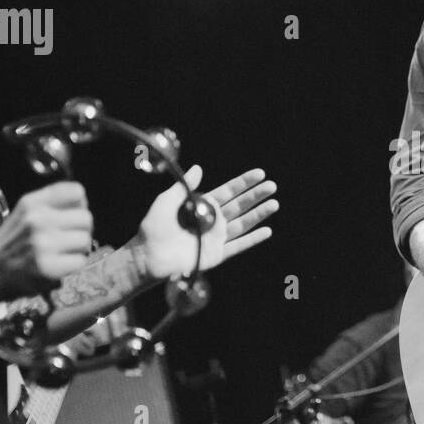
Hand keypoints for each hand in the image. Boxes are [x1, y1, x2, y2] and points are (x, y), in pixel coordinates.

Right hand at [0, 182, 93, 296]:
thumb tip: (84, 203)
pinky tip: (58, 264)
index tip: (69, 215)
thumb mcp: (27, 211)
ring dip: (78, 248)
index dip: (79, 205)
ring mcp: (43, 243)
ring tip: (61, 251)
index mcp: (32, 203)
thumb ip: (54, 201)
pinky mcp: (48, 266)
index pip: (77, 192)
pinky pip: (80, 260)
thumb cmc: (14, 240)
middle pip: (86, 218)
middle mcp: (37, 219)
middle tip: (65, 238)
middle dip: (80, 229)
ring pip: (85, 239)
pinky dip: (73, 264)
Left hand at [133, 166, 278, 280]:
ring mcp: (217, 238)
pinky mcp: (217, 254)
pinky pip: (239, 246)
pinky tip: (267, 231)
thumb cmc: (154, 227)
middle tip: (272, 186)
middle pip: (240, 206)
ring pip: (243, 223)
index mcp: (203, 206)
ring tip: (274, 204)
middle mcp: (213, 221)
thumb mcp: (168, 200)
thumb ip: (186, 186)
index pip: (229, 191)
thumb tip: (199, 168)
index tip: (259, 174)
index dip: (244, 183)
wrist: (149, 255)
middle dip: (256, 196)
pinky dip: (253, 239)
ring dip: (259, 214)